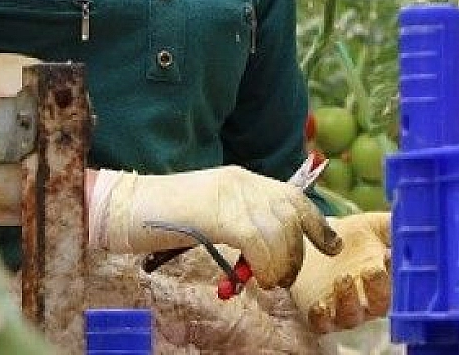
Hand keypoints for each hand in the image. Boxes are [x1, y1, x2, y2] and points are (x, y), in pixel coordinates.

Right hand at [92, 165, 341, 288]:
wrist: (125, 207)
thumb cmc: (161, 219)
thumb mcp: (209, 216)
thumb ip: (240, 225)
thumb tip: (268, 254)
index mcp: (240, 179)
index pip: (293, 196)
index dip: (317, 223)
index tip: (333, 245)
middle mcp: (241, 181)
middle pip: (291, 215)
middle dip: (296, 251)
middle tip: (282, 276)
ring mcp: (230, 193)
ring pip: (280, 230)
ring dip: (280, 262)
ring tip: (267, 279)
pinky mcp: (219, 212)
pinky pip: (260, 240)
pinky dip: (266, 263)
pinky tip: (257, 276)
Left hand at [290, 211, 390, 332]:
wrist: (316, 240)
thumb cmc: (351, 235)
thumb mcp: (374, 226)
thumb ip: (394, 226)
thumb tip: (417, 223)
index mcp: (385, 280)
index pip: (398, 284)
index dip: (398, 276)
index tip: (391, 257)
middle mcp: (366, 300)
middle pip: (379, 305)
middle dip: (377, 289)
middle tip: (372, 270)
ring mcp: (342, 309)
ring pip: (352, 317)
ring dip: (349, 300)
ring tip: (343, 278)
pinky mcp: (319, 315)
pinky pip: (322, 324)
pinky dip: (322, 317)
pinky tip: (320, 305)